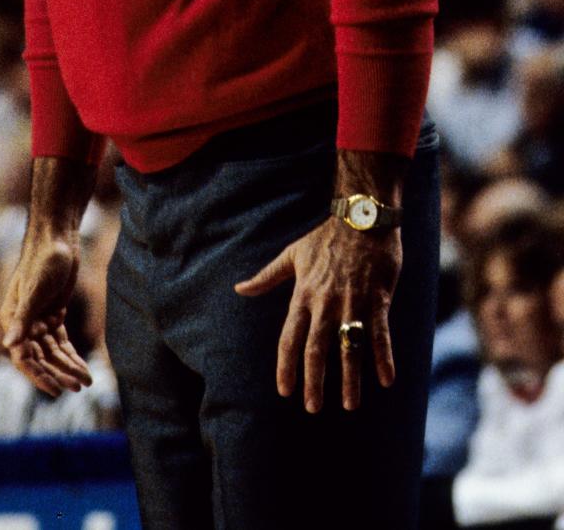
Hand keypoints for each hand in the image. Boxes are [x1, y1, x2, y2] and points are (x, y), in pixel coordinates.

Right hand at [0, 233, 92, 397]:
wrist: (58, 237)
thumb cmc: (44, 259)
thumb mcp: (36, 290)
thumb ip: (23, 319)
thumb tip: (8, 345)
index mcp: (12, 319)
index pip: (23, 356)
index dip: (39, 375)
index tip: (56, 390)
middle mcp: (23, 323)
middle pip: (40, 357)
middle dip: (59, 373)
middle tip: (78, 387)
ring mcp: (39, 319)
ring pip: (53, 352)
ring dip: (68, 367)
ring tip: (86, 381)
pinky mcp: (53, 314)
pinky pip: (61, 342)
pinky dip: (71, 355)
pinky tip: (83, 367)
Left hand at [234, 217, 401, 412]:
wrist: (361, 218)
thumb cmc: (325, 238)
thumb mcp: (292, 255)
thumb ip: (267, 277)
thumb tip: (239, 288)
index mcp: (303, 295)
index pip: (290, 338)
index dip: (286, 366)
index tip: (285, 391)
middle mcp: (325, 304)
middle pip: (316, 349)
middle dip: (314, 381)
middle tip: (313, 408)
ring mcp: (352, 303)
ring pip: (348, 348)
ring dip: (349, 379)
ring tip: (350, 405)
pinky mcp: (377, 300)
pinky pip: (380, 334)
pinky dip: (383, 357)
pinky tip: (386, 381)